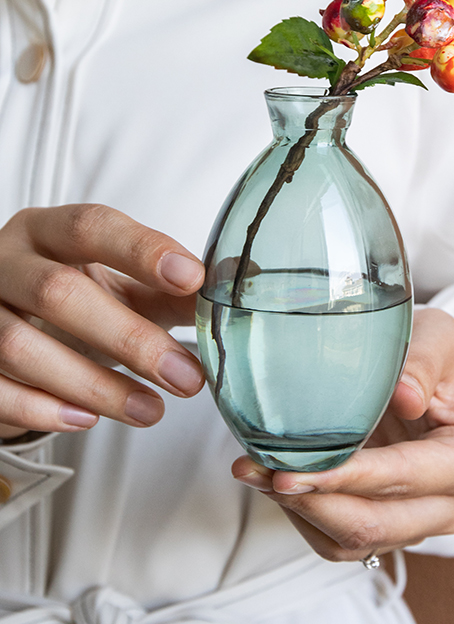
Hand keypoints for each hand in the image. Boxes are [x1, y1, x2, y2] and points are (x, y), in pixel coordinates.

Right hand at [0, 204, 205, 437]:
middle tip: (186, 376)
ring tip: (152, 411)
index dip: (142, 250)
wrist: (11, 328)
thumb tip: (237, 290)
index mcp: (47, 230)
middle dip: (129, 338)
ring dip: (93, 384)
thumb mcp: (123, 286)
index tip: (193, 278)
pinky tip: (88, 421)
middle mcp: (4, 262)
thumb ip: (174, 291)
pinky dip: (41, 409)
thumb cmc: (76, 299)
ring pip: (20, 345)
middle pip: (58, 292)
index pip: (91, 226)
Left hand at [231, 307, 453, 561]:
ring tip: (254, 470)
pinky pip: (336, 541)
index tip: (296, 468)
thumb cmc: (432, 351)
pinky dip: (301, 516)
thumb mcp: (439, 336)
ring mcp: (417, 523)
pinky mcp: (386, 528)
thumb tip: (407, 398)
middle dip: (313, 500)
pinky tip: (272, 480)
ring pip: (351, 540)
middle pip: (375, 523)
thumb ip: (425, 360)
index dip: (350, 476)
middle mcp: (451, 504)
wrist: (422, 372)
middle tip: (261, 471)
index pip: (405, 477)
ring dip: (299, 510)